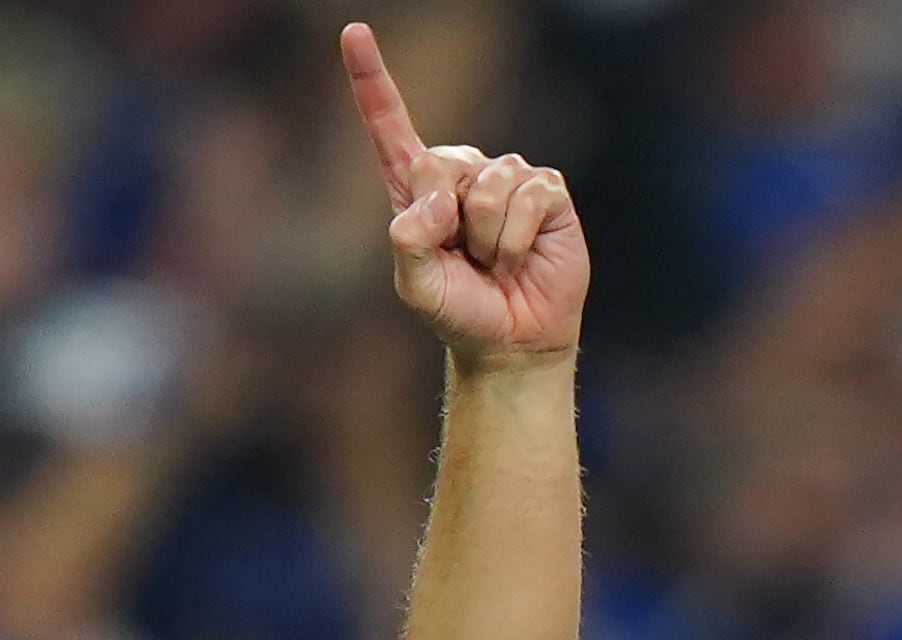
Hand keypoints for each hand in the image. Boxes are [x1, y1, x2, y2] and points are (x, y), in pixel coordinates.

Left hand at [342, 22, 588, 366]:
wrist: (512, 342)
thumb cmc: (460, 311)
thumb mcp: (415, 285)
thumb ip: (408, 241)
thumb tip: (441, 201)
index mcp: (417, 188)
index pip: (390, 125)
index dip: (372, 80)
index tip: (354, 33)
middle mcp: (462, 172)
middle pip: (439, 162)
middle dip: (448, 218)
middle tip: (465, 256)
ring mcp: (508, 177)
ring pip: (488, 185)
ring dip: (488, 237)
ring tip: (494, 262)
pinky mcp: (547, 192)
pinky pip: (528, 195)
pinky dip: (517, 237)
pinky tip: (521, 256)